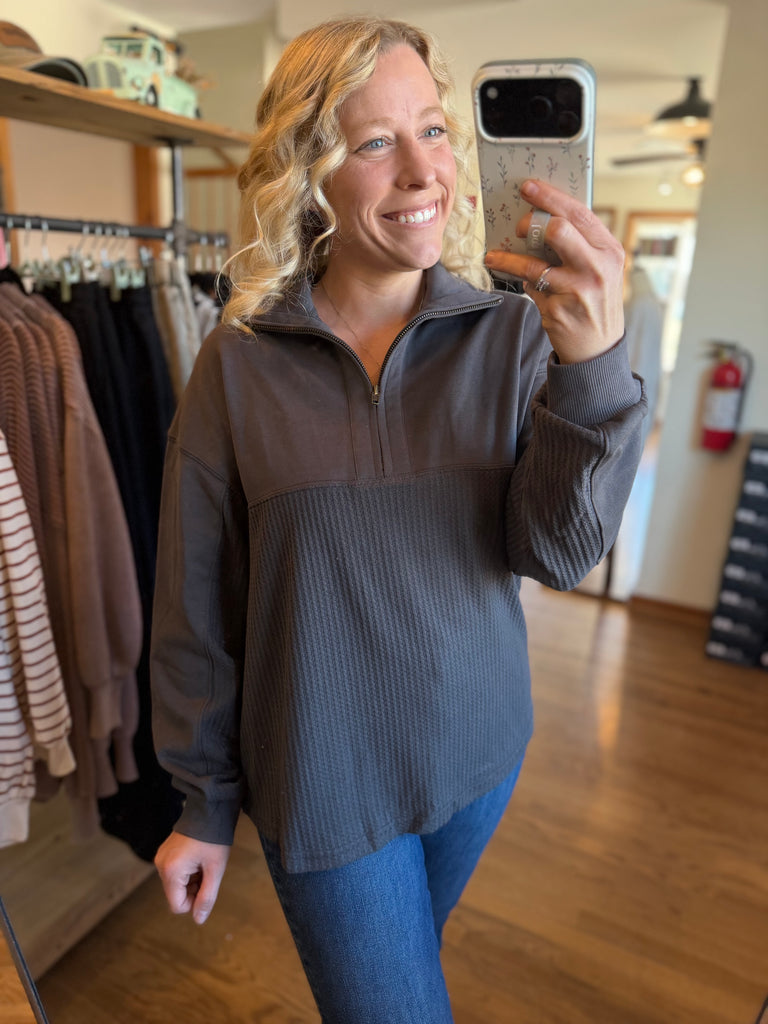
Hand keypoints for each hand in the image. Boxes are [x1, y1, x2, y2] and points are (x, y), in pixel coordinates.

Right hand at [154, 831, 230, 924]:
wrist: (209, 810)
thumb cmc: (214, 840)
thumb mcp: (215, 870)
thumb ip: (207, 897)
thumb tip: (198, 920)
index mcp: (171, 871)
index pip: (177, 906)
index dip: (194, 902)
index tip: (208, 885)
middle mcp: (160, 865)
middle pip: (176, 895)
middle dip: (193, 889)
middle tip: (207, 871)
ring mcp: (160, 857)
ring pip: (175, 884)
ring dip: (191, 880)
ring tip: (203, 862)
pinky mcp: (164, 852)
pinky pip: (174, 872)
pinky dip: (187, 871)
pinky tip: (197, 857)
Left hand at [484, 179, 624, 363]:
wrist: (598, 349)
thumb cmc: (596, 302)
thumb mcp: (601, 268)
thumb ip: (580, 244)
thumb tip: (543, 218)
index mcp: (609, 250)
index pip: (578, 213)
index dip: (551, 197)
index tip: (528, 187)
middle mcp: (597, 267)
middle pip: (558, 230)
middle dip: (532, 223)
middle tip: (518, 228)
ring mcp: (577, 290)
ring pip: (533, 263)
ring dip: (509, 259)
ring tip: (496, 256)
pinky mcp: (558, 309)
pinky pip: (530, 287)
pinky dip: (523, 283)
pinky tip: (522, 282)